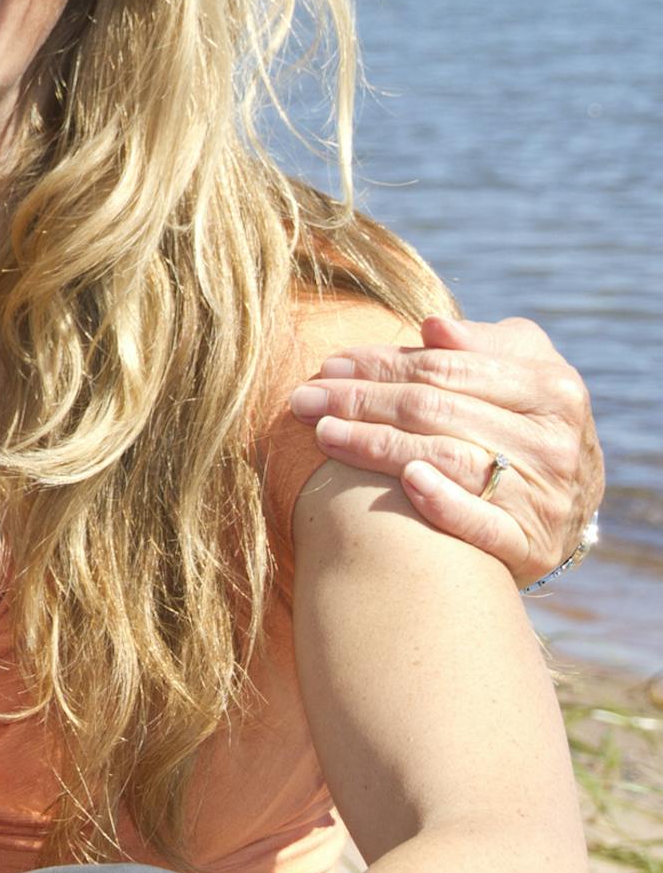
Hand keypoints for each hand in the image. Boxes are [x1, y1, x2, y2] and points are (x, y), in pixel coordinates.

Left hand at [288, 314, 601, 586]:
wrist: (568, 509)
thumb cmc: (526, 421)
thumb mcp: (521, 371)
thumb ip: (481, 345)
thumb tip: (432, 326)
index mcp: (552, 389)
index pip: (446, 369)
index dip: (381, 364)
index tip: (329, 363)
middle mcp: (552, 443)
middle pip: (435, 411)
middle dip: (361, 400)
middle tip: (304, 397)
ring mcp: (544, 496)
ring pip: (446, 459)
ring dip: (375, 445)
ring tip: (322, 433)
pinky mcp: (531, 546)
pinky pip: (480, 523)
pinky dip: (442, 501)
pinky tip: (404, 482)